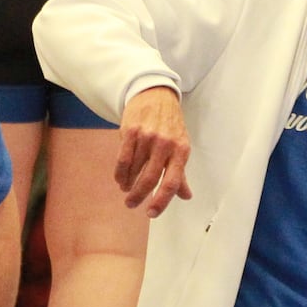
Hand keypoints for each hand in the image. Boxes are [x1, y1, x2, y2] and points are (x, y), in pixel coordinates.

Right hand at [115, 86, 192, 217]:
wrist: (155, 94)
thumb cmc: (170, 124)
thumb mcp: (181, 146)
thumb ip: (181, 173)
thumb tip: (186, 196)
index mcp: (181, 151)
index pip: (172, 182)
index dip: (162, 201)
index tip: (151, 213)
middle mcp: (165, 144)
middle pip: (150, 179)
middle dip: (138, 196)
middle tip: (131, 204)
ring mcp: (147, 137)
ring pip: (134, 170)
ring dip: (128, 184)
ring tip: (126, 189)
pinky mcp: (131, 131)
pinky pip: (123, 159)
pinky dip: (120, 173)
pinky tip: (120, 179)